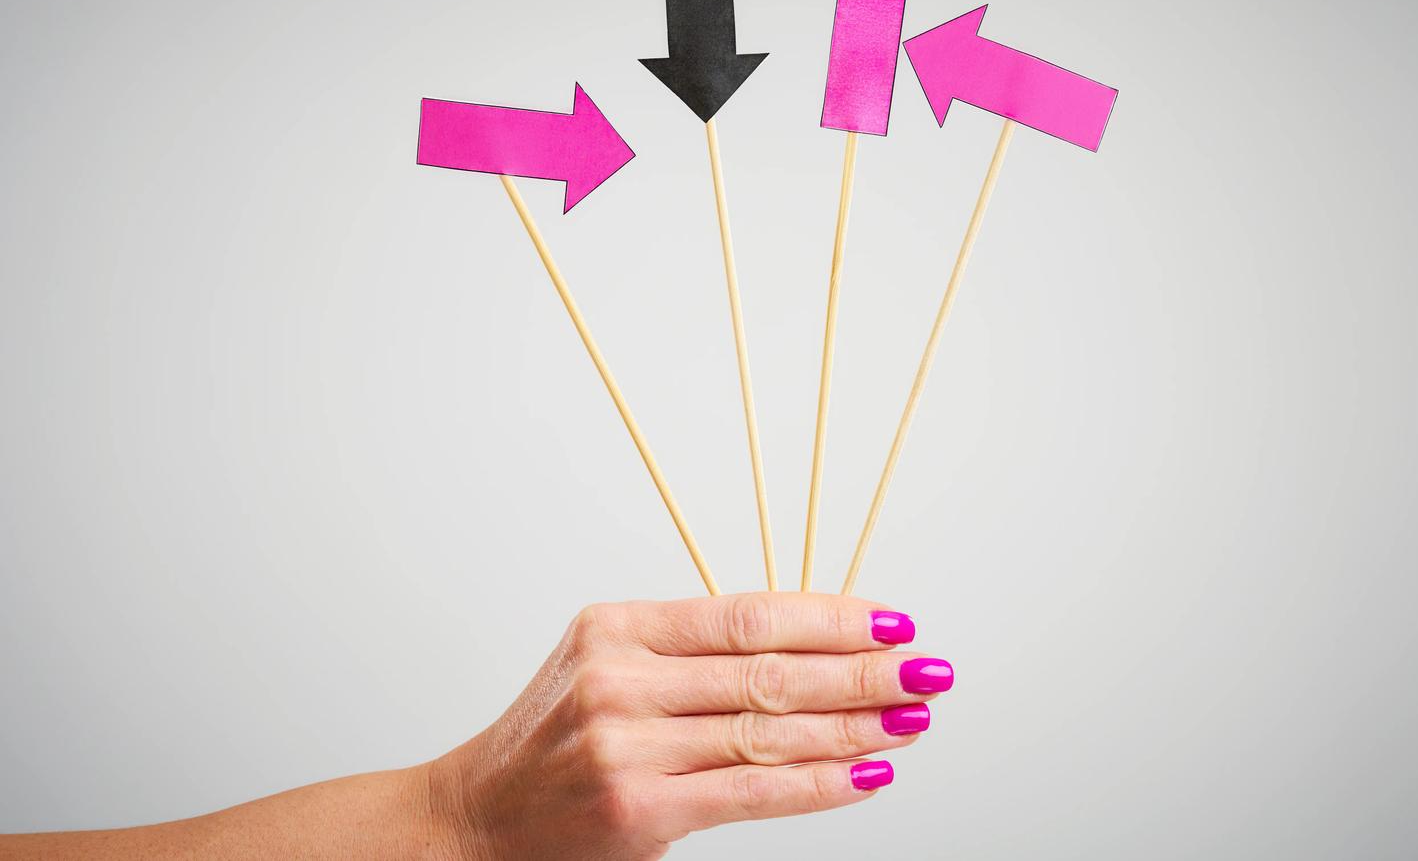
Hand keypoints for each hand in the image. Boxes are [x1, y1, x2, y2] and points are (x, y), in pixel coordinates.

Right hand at [425, 592, 953, 858]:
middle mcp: (620, 678)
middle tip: (927, 669)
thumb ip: (696, 654)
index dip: (830, 616)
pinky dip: (819, 783)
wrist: (475, 819)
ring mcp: (626, 744)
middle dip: (861, 671)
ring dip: (855, 727)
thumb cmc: (556, 742)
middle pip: (770, 669)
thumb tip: (816, 645)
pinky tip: (868, 773)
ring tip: (912, 718)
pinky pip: (752, 791)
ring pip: (769, 730)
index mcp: (620, 627)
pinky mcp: (637, 808)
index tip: (892, 620)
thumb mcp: (610, 667)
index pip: (749, 613)